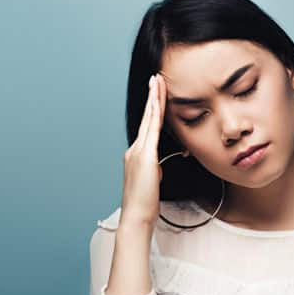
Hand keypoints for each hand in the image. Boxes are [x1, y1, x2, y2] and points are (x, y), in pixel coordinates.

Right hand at [120, 73, 166, 226]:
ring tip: (158, 82)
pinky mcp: (145, 157)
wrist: (136, 216)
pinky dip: (155, 114)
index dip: (152, 109)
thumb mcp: (151, 182)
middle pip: (146, 118)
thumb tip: (159, 167)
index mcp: (137, 155)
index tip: (156, 93)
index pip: (147, 127)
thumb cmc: (144, 204)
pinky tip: (158, 102)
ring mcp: (138, 152)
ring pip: (148, 120)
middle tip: (156, 78)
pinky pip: (151, 130)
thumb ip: (154, 170)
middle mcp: (134, 150)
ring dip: (154, 99)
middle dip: (152, 97)